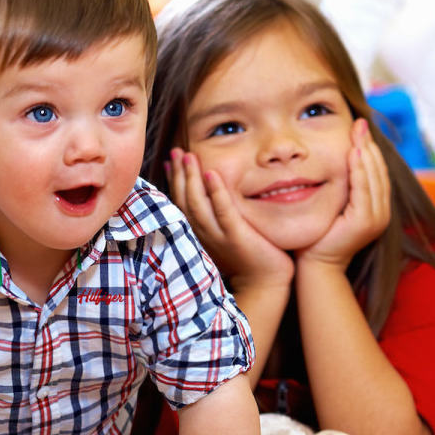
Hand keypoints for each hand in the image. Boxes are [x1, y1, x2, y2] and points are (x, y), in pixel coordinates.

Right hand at [168, 147, 293, 289]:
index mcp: (198, 233)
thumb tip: (210, 196)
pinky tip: (212, 174)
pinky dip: (216, 192)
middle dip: (179, 174)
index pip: (181, 202)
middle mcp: (202, 234)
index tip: (170, 161)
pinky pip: (223, 210)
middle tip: (176, 151)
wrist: (265, 283)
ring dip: (191, 178)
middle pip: (184, 199)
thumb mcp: (226, 236)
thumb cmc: (249, 258)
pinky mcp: (236, 236)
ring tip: (188, 156)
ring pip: (197, 203)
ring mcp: (217, 235)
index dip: (174, 180)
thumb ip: (216, 218)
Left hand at [296, 119, 390, 269]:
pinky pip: (364, 189)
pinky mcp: (365, 221)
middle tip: (360, 123)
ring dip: (366, 152)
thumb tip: (333, 163)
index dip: (369, 149)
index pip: (376, 172)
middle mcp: (381, 213)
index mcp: (376, 208)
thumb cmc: (318, 236)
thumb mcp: (332, 207)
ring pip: (374, 177)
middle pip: (378, 171)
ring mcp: (376, 218)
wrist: (315, 265)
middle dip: (369, 145)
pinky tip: (353, 153)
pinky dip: (359, 169)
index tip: (359, 128)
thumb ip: (340, 189)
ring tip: (358, 132)